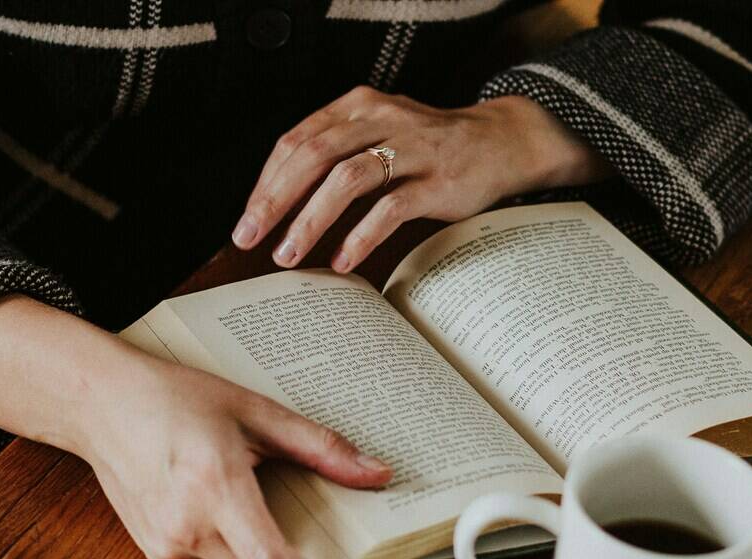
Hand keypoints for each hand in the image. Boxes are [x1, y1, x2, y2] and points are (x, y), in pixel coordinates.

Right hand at [0, 296, 392, 558]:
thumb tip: (375, 473)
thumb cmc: (172, 398)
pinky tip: (226, 507)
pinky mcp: (158, 553)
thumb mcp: (254, 411)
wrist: (100, 404)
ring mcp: (168, 546)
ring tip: (266, 507)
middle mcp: (188, 527)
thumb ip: (319, 447)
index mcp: (214, 488)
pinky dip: (238, 550)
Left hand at [230, 87, 609, 272]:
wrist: (503, 142)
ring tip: (289, 254)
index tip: (248, 218)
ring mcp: (412, 149)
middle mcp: (382, 120)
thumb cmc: (430, 146)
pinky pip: (390, 208)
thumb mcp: (379, 134)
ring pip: (347, 180)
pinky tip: (342, 259)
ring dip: (310, 220)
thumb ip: (337, 153)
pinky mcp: (438, 181)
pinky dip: (360, 235)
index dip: (267, 181)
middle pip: (313, 156)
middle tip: (250, 237)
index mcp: (359, 107)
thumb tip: (279, 200)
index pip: (298, 140)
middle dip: (275, 201)